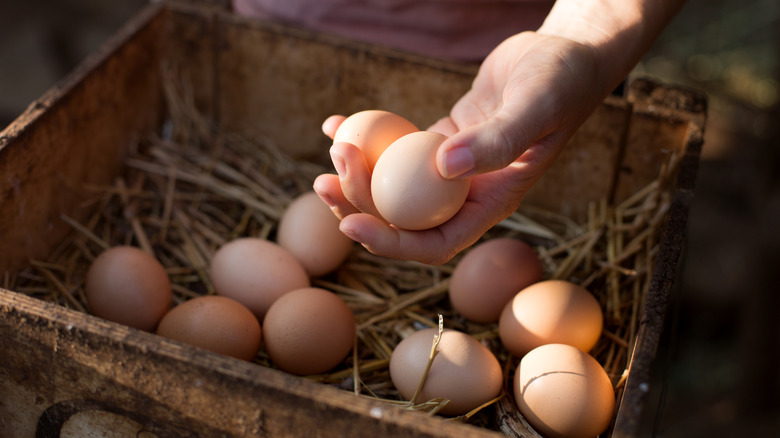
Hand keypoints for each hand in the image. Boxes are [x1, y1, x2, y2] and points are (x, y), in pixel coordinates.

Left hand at [313, 32, 609, 264]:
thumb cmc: (561, 81)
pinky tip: (336, 123)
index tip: (350, 223)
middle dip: (360, 206)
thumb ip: (498, 140)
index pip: (435, 243)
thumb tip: (443, 168)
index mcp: (492, 203)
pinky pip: (395, 150)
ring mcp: (451, 169)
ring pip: (394, 187)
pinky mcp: (439, 141)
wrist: (565, 55)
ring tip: (333, 148)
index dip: (390, 243)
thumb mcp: (536, 108)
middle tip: (326, 178)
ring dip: (357, 177)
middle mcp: (467, 194)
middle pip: (403, 219)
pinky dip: (365, 140)